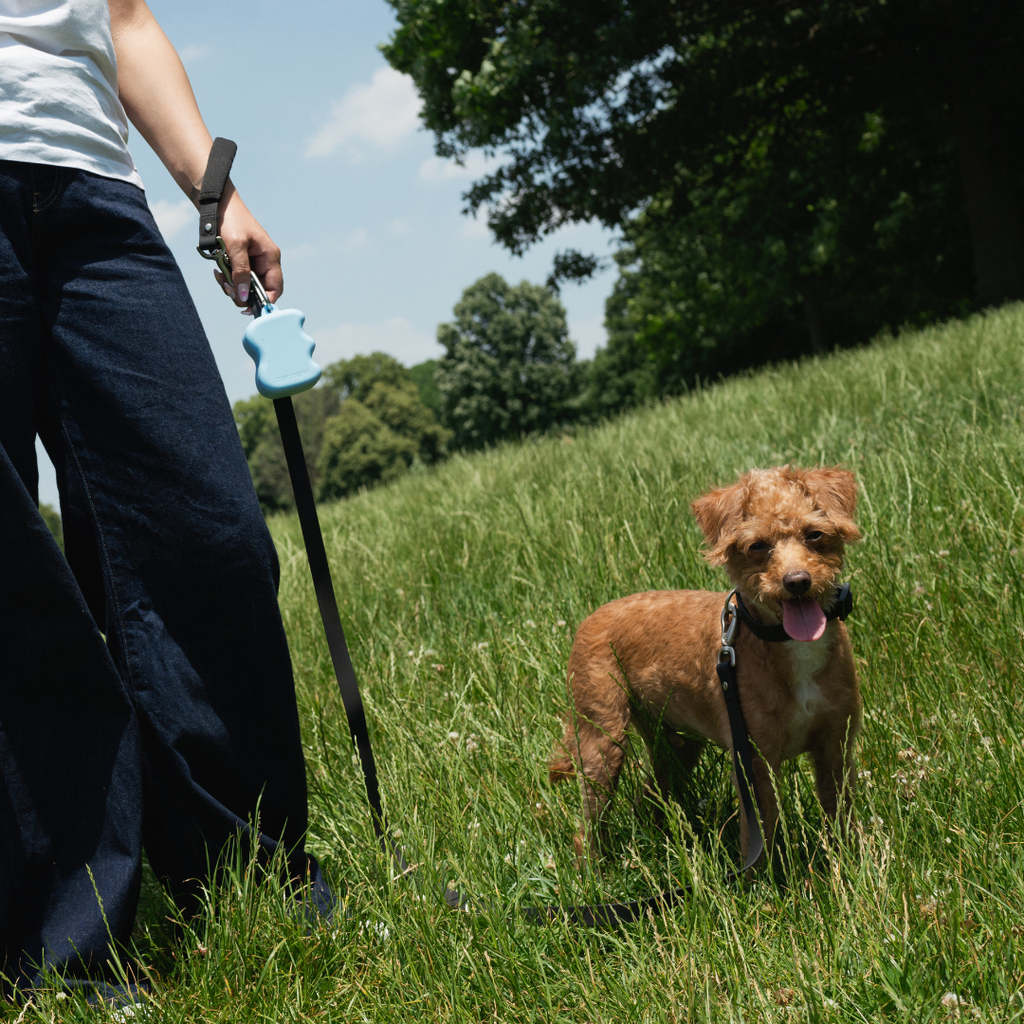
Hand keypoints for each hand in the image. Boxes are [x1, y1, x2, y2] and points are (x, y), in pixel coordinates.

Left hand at [211, 182, 282, 309]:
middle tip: (227, 288)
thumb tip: (243, 296)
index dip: (265, 302)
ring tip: (219, 277)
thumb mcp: (235, 246)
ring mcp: (254, 262)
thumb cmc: (230, 220)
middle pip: (259, 290)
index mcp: (270, 257)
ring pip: (247, 286)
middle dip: (242, 293)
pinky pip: (237, 278)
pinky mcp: (242, 262)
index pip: (275, 288)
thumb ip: (240, 272)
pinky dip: (227, 279)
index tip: (248, 308)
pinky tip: (217, 271)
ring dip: (232, 287)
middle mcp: (265, 262)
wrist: (217, 203)